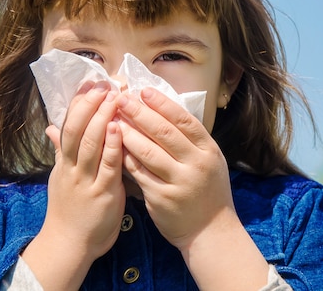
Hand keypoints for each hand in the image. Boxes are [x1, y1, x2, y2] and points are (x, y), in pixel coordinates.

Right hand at [22, 81, 125, 289]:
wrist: (68, 245)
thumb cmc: (69, 211)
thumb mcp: (60, 177)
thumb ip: (60, 151)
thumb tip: (51, 127)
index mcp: (64, 162)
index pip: (68, 126)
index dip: (79, 104)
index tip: (90, 85)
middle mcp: (72, 168)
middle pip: (77, 129)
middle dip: (91, 105)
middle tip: (104, 85)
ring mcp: (86, 180)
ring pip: (90, 143)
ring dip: (102, 118)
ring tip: (113, 97)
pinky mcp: (102, 193)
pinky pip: (107, 166)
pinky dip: (112, 145)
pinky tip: (118, 128)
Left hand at [116, 87, 235, 250]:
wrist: (210, 231)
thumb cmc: (207, 191)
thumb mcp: (210, 160)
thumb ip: (190, 139)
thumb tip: (165, 109)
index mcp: (208, 150)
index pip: (184, 120)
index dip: (163, 103)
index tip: (143, 91)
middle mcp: (196, 164)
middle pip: (164, 132)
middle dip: (140, 113)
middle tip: (122, 99)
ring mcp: (178, 182)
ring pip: (148, 152)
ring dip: (128, 133)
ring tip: (112, 119)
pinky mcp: (161, 198)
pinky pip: (139, 173)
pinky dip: (126, 158)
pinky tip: (114, 146)